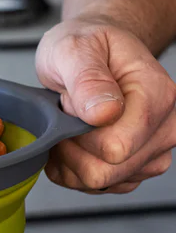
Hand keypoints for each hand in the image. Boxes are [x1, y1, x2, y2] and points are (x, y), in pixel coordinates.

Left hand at [36, 19, 175, 193]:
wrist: (97, 50)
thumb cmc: (88, 45)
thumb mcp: (73, 47)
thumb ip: (87, 78)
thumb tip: (105, 113)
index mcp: (157, 95)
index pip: (115, 146)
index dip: (78, 132)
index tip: (71, 102)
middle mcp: (166, 127)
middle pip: (107, 171)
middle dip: (72, 148)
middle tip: (66, 113)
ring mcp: (154, 151)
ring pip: (100, 182)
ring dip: (71, 159)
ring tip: (70, 124)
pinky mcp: (138, 167)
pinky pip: (98, 187)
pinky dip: (74, 170)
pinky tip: (71, 142)